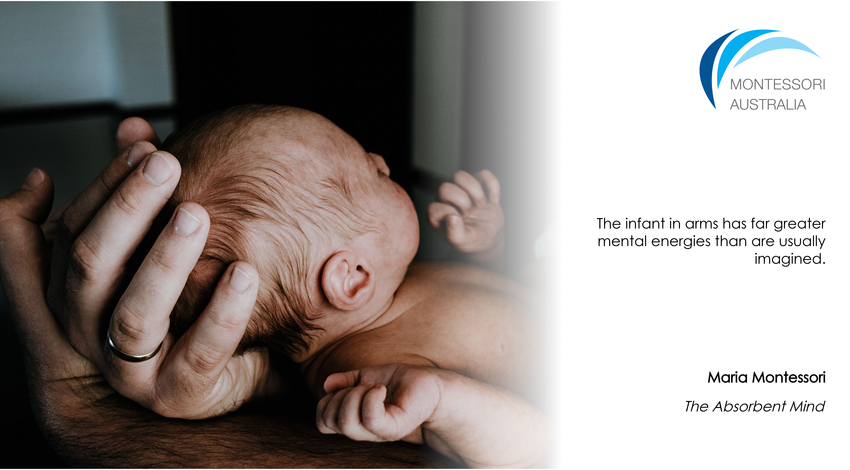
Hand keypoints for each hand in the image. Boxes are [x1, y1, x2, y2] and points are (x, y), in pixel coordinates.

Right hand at [1, 118, 273, 420]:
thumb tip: (134, 127)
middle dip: (126, 207)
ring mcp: (130, 368)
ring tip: (197, 214)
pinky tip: (246, 273)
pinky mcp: (176, 394)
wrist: (219, 375)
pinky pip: (199, 353)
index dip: (107, 184)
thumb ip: (140, 191)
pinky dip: (222, 312)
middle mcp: (90, 328)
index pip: (73, 228)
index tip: (149, 146)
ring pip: (134, 312)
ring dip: (164, 258)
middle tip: (166, 164)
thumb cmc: (181, 301)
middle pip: (91, 263)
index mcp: (77, 288)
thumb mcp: (153, 245)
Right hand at [316, 364, 444, 442]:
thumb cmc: (401, 382)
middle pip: (330, 421)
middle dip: (340, 395)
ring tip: (374, 387)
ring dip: (355, 395)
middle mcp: (364, 430)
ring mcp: (379, 431)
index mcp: (355, 419)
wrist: (431, 385)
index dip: (325, 402)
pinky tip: (381, 389)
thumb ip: (346, 381)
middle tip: (363, 385)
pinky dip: (371, 397)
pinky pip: (370, 418)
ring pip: (347, 421)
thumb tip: (326, 385)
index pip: (322, 421)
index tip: (346, 387)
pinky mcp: (394, 427)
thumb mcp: (367, 376)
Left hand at [428, 170, 503, 263]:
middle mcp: (445, 199)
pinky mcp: (478, 183)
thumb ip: (454, 233)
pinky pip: (484, 174)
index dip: (447, 214)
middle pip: (444, 188)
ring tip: (481, 205)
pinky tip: (494, 201)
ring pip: (459, 175)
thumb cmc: (471, 239)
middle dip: (461, 201)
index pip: (433, 208)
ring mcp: (461, 189)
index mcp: (438, 214)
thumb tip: (452, 217)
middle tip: (470, 213)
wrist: (489, 236)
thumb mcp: (462, 241)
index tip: (460, 222)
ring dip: (473, 190)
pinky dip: (492, 186)